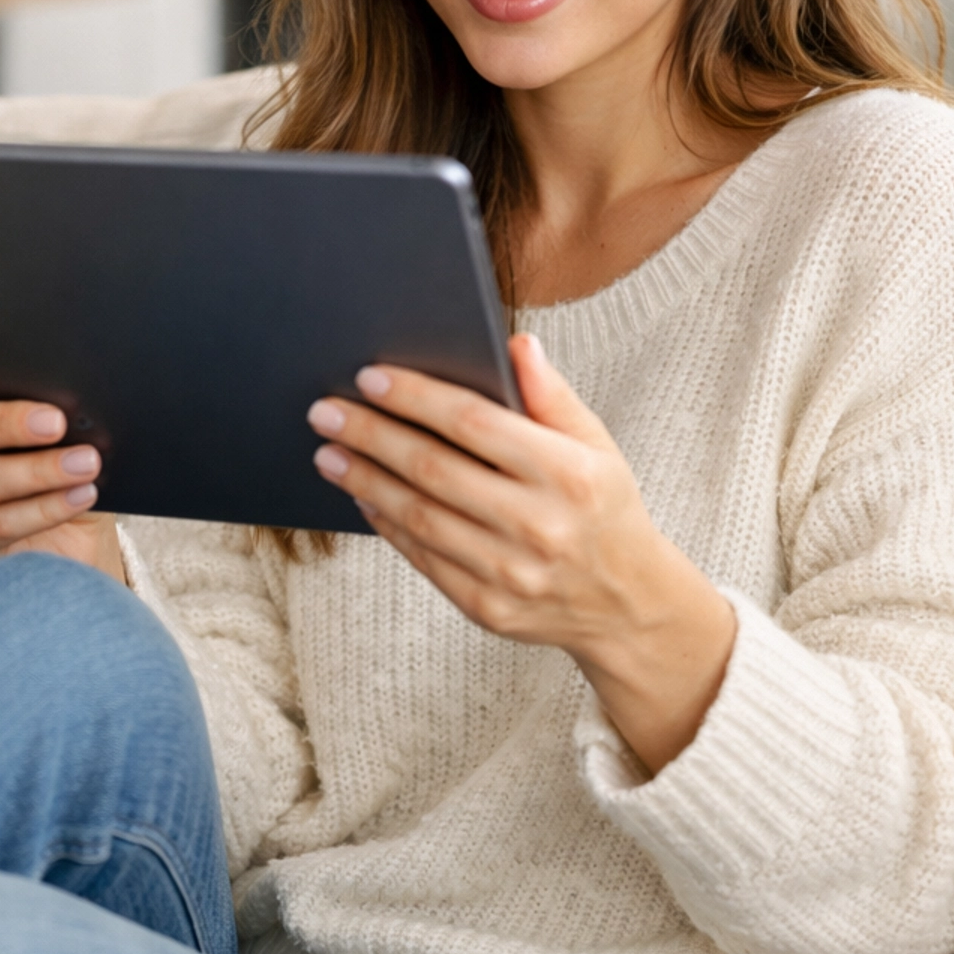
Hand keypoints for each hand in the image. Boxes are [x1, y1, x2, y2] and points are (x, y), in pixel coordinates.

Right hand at [0, 347, 124, 579]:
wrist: (66, 539)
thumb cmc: (54, 472)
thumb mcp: (51, 436)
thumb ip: (45, 410)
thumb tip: (71, 397)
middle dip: (5, 422)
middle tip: (56, 422)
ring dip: (38, 470)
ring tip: (86, 463)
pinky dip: (44, 509)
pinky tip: (79, 495)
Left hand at [306, 333, 734, 773]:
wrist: (627, 604)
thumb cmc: (604, 508)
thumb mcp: (597, 445)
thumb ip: (553, 396)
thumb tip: (515, 344)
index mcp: (568, 474)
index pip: (474, 423)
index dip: (416, 397)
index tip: (369, 377)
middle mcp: (540, 525)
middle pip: (433, 469)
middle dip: (371, 435)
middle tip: (326, 411)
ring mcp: (511, 573)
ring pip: (419, 517)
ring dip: (364, 481)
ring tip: (329, 452)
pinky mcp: (488, 609)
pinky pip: (423, 559)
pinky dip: (387, 525)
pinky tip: (363, 496)